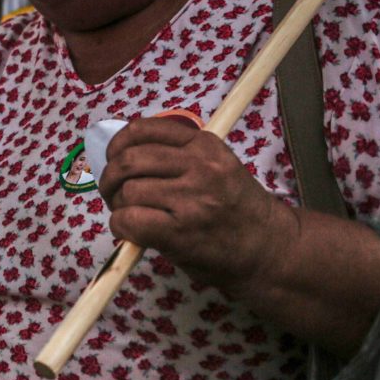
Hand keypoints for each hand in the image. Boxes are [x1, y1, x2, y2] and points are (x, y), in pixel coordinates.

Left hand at [97, 117, 296, 296]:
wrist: (269, 249)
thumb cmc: (235, 209)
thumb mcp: (216, 166)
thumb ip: (177, 155)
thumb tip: (121, 154)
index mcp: (204, 145)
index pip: (143, 130)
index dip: (118, 144)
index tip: (113, 158)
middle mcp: (200, 167)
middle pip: (129, 160)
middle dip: (110, 177)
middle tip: (113, 192)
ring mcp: (191, 200)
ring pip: (128, 191)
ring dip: (118, 206)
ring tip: (129, 215)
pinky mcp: (181, 232)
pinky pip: (130, 220)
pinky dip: (121, 226)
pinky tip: (131, 232)